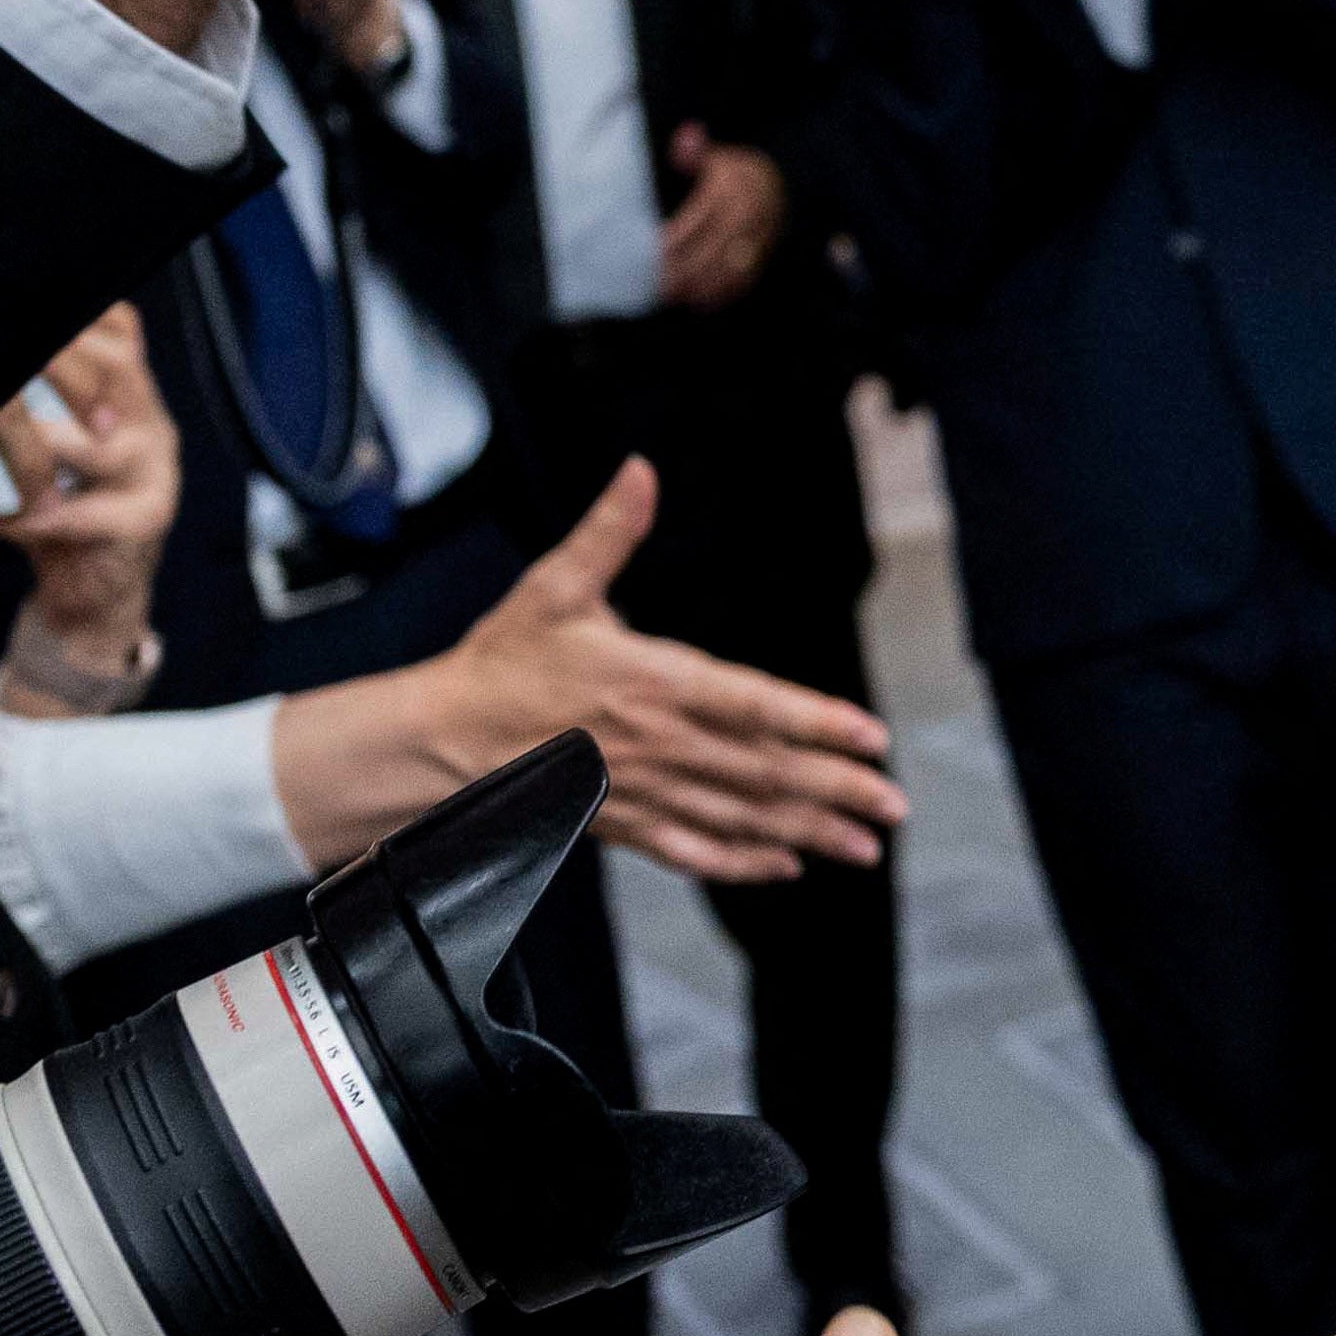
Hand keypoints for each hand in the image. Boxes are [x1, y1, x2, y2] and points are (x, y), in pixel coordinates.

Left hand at [0, 302, 174, 702]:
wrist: (96, 593)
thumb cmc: (59, 509)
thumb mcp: (51, 444)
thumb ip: (28, 401)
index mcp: (130, 394)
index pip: (120, 327)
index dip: (73, 313)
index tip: (7, 313)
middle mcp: (152, 422)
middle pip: (114, 367)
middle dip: (46, 366)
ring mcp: (154, 471)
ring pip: (88, 444)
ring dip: (20, 449)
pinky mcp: (143, 520)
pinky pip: (75, 513)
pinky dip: (20, 519)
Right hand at [349, 455, 906, 881]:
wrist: (440, 741)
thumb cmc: (501, 660)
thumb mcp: (554, 586)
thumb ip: (609, 532)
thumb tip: (640, 471)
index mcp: (654, 682)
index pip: (755, 706)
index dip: (819, 724)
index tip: (874, 738)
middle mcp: (661, 744)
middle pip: (766, 771)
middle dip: (838, 788)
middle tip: (894, 806)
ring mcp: (646, 791)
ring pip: (742, 816)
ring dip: (810, 830)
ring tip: (865, 845)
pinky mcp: (625, 825)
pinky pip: (695, 851)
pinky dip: (744, 861)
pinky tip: (785, 865)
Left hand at [651, 129, 787, 307]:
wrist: (775, 183)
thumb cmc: (731, 171)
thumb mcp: (714, 155)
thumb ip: (694, 151)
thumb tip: (687, 138)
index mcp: (732, 188)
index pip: (701, 217)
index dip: (677, 237)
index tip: (653, 252)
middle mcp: (749, 214)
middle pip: (714, 247)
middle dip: (685, 268)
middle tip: (658, 282)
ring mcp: (760, 237)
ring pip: (730, 268)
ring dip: (701, 285)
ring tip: (672, 295)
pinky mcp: (763, 255)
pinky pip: (745, 279)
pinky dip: (722, 293)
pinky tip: (697, 302)